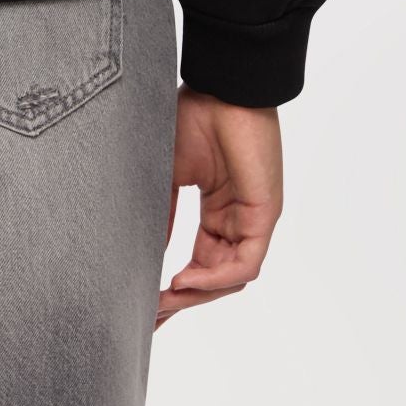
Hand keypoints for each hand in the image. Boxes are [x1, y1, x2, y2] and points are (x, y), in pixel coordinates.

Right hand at [157, 87, 282, 324]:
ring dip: (196, 294)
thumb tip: (141, 255)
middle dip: (181, 300)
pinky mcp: (264, 216)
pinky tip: (183, 279)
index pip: (198, 262)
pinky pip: (244, 263)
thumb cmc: (194, 117)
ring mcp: (252, 220)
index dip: (173, 287)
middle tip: (151, 318)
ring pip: (229, 276)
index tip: (145, 306)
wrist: (221, 87)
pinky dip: (215, 278)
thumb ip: (161, 215)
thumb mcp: (167, 174)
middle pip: (213, 277)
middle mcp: (236, 221)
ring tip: (162, 300)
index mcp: (217, 211)